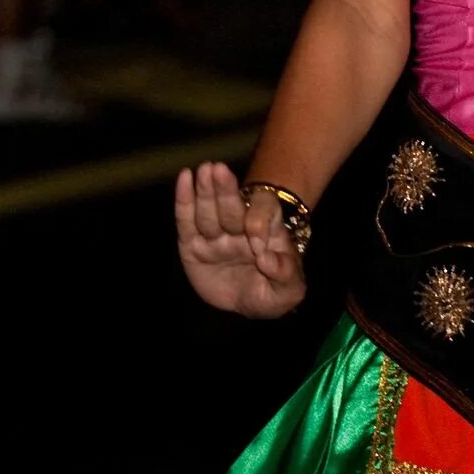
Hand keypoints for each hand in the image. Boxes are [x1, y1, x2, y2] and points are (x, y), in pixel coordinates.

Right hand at [175, 163, 306, 317]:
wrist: (249, 303)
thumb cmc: (273, 292)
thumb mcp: (289, 292)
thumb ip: (286, 273)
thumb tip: (266, 259)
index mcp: (269, 234)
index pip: (266, 219)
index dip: (260, 224)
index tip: (257, 245)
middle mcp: (240, 230)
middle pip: (233, 209)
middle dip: (226, 192)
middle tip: (219, 170)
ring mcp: (216, 236)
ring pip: (210, 212)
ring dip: (207, 191)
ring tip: (205, 170)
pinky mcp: (192, 245)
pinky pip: (187, 222)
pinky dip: (184, 201)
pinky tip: (185, 179)